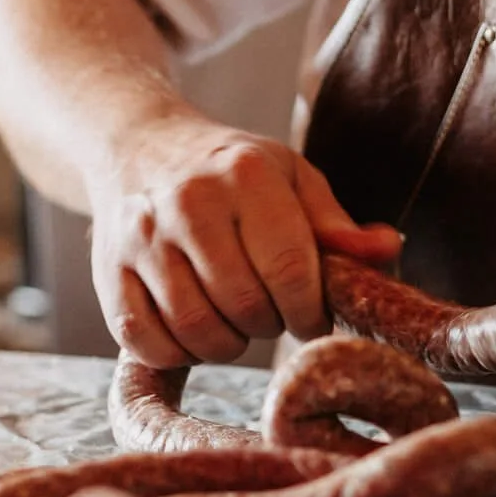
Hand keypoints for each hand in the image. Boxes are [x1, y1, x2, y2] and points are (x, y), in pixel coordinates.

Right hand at [89, 113, 400, 366]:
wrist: (138, 144)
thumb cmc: (232, 172)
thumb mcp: (291, 179)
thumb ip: (336, 225)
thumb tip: (388, 251)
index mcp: (245, 175)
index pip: (289, 269)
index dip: (310, 311)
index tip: (313, 317)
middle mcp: (188, 202)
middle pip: (244, 306)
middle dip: (270, 325)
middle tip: (271, 313)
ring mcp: (141, 239)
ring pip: (196, 330)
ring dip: (227, 343)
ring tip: (235, 321)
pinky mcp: (107, 273)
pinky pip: (146, 342)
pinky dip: (178, 352)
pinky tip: (194, 331)